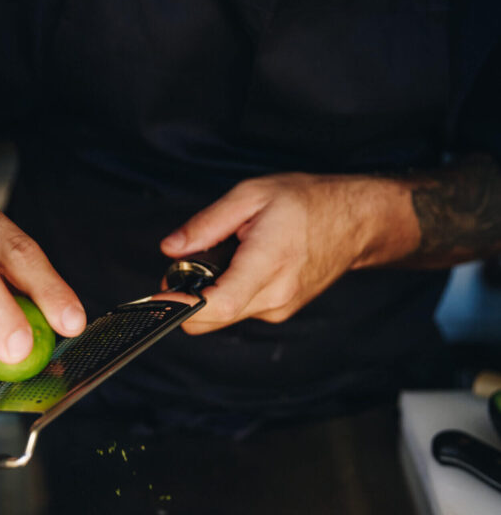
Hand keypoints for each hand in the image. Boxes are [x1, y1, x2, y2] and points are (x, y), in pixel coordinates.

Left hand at [160, 173, 418, 333]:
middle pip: (212, 319)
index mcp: (269, 262)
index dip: (183, 306)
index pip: (220, 304)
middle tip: (183, 266)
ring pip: (222, 318)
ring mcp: (279, 308)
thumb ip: (208, 224)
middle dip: (187, 299)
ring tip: (222, 258)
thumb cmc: (306, 202)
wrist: (355, 222)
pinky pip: (239, 311)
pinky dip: (227, 296)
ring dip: (208, 298)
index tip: (159, 298)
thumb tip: (170, 248)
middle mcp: (275, 295)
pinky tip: (239, 268)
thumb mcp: (251, 194)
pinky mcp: (279, 311)